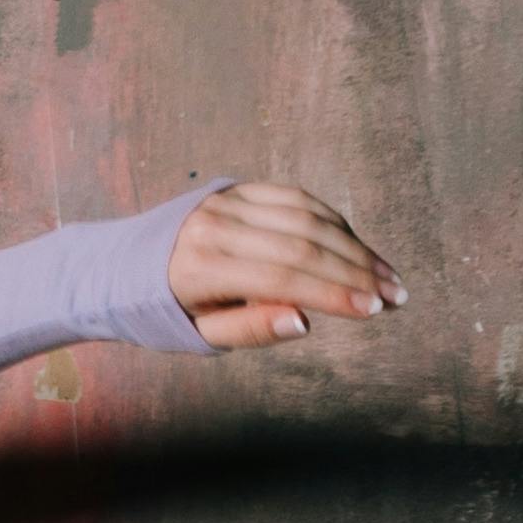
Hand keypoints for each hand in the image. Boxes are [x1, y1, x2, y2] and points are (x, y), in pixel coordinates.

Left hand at [166, 178, 401, 348]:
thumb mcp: (202, 333)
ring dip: (354, 247)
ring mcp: (228, 201)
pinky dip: (333, 222)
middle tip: (396, 296)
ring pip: (307, 216)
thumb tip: (303, 321)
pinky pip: (297, 199)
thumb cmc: (169, 310)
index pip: (282, 277)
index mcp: (201, 267)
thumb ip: (251, 329)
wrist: (126, 265)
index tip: (373, 310)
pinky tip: (359, 248)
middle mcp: (216, 226)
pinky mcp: (239, 188)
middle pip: (302, 244)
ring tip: (386, 277)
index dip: (332, 293)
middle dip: (356, 272)